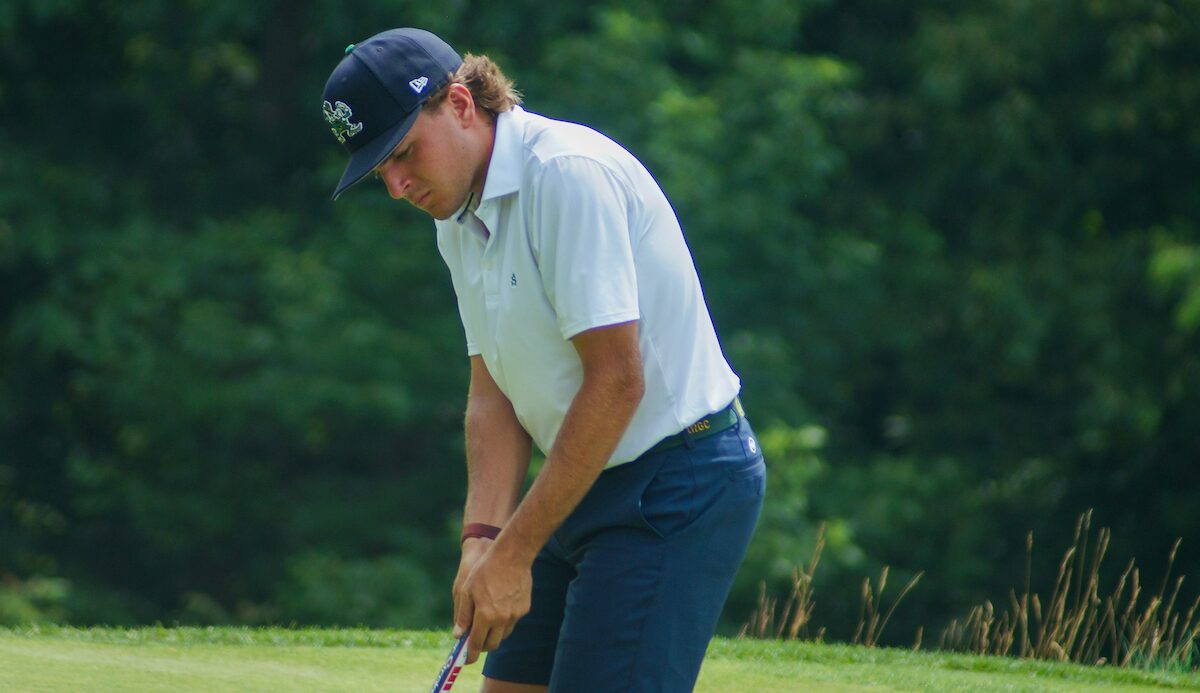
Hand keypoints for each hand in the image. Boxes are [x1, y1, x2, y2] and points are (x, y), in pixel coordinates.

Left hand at [453, 541, 532, 663]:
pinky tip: (499, 606)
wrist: (512, 555)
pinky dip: (504, 621)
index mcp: (485, 615)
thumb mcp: (466, 590)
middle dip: (482, 646)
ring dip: (493, 634)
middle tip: (474, 640)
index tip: (465, 660)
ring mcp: (514, 614)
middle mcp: (501, 619)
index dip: (470, 654)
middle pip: (492, 644)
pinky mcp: (524, 609)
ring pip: (503, 634)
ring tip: (486, 620)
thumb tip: (458, 634)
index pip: (476, 643)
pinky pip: (512, 622)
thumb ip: (463, 615)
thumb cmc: (485, 570)